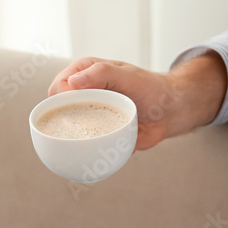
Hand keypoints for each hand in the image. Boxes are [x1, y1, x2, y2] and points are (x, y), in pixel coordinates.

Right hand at [47, 54, 226, 150]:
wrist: (170, 112)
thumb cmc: (150, 87)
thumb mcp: (127, 75)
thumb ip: (101, 73)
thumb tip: (73, 82)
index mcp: (85, 75)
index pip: (59, 86)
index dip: (62, 96)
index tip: (77, 103)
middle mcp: (83, 96)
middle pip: (58, 110)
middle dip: (64, 120)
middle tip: (84, 124)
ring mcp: (89, 117)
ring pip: (68, 131)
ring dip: (74, 138)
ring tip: (88, 140)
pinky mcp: (98, 136)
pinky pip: (84, 146)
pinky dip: (86, 151)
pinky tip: (92, 153)